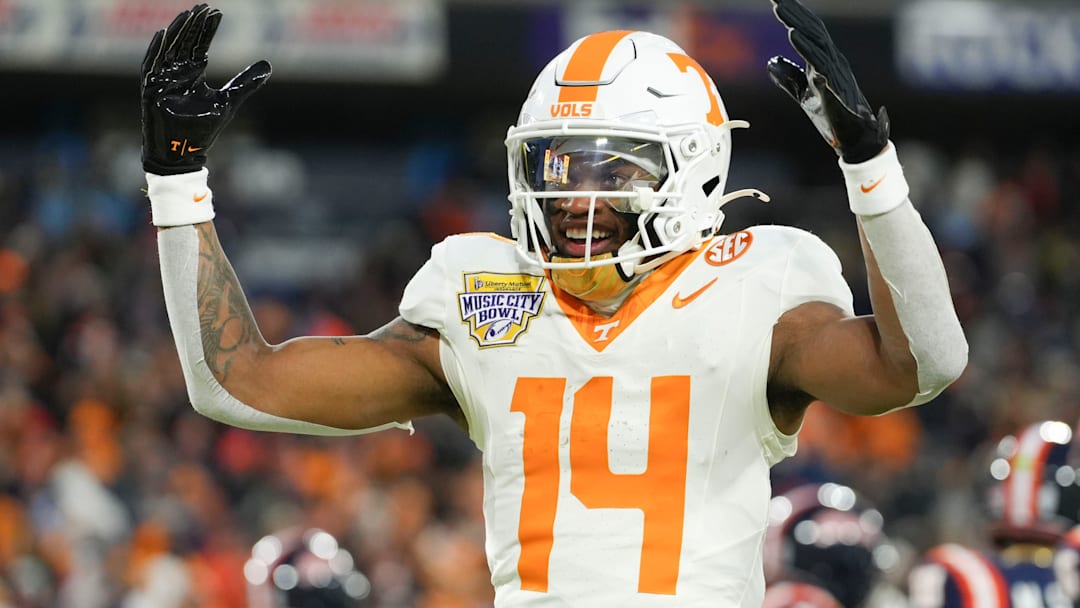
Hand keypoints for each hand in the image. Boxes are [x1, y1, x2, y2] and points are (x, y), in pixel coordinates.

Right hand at [140, 4, 270, 174]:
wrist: (185, 153)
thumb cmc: (204, 129)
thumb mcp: (229, 101)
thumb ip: (246, 83)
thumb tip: (267, 66)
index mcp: (192, 73)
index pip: (199, 44)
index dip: (207, 29)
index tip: (217, 12)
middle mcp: (176, 73)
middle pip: (183, 42)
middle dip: (192, 25)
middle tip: (203, 7)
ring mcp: (162, 81)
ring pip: (167, 49)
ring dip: (176, 32)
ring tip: (186, 15)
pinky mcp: (151, 91)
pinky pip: (150, 67)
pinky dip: (155, 51)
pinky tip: (162, 34)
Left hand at [766, 0, 887, 163]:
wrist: (853, 140)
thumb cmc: (832, 116)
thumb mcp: (803, 95)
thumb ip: (789, 78)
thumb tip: (771, 62)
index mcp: (823, 61)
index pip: (807, 32)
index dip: (793, 16)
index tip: (776, 0)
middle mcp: (831, 61)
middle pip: (811, 30)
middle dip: (794, 12)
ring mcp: (835, 74)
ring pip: (815, 42)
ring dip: (797, 25)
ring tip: (779, 10)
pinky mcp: (834, 89)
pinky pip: (820, 65)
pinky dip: (807, 50)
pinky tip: (793, 37)